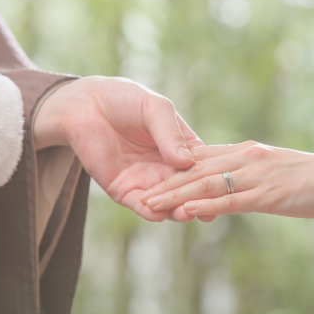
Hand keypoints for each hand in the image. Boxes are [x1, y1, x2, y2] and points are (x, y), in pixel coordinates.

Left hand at [34, 76, 201, 220]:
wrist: (86, 104)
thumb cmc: (125, 100)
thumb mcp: (155, 110)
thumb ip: (170, 134)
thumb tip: (186, 162)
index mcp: (183, 148)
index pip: (204, 168)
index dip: (215, 179)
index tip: (227, 189)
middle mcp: (168, 168)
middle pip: (188, 191)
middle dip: (197, 202)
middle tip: (207, 210)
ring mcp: (147, 181)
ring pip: (167, 203)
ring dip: (176, 210)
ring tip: (183, 213)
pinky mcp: (124, 190)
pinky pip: (141, 205)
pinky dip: (149, 211)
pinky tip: (157, 213)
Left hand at [140, 141, 313, 218]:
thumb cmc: (308, 178)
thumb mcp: (270, 171)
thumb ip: (243, 176)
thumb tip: (217, 190)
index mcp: (244, 152)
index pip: (200, 159)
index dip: (173, 171)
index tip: (150, 181)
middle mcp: (246, 158)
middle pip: (197, 171)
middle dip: (167, 185)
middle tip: (142, 197)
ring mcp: (256, 175)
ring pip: (208, 184)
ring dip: (177, 196)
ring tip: (152, 205)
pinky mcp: (268, 194)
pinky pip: (231, 200)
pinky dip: (207, 206)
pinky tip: (187, 211)